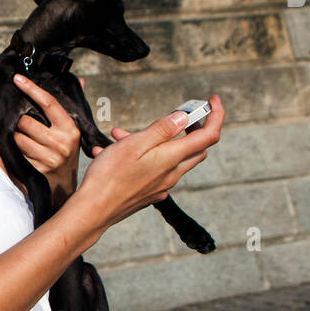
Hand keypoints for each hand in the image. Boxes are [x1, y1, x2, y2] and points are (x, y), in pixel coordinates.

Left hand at [12, 72, 83, 205]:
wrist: (64, 184)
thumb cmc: (65, 150)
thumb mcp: (72, 131)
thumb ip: (71, 107)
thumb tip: (80, 80)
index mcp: (70, 129)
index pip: (49, 103)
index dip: (32, 89)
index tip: (18, 78)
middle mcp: (61, 143)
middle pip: (26, 122)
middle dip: (21, 121)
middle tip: (25, 124)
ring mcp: (49, 157)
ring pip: (18, 137)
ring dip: (16, 136)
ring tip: (25, 139)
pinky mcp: (37, 168)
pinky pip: (16, 152)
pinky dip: (15, 149)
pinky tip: (22, 150)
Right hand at [79, 94, 223, 231]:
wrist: (93, 210)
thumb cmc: (110, 176)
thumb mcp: (135, 144)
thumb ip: (162, 130)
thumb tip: (184, 118)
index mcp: (171, 158)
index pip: (208, 135)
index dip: (215, 115)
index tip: (213, 100)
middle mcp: (172, 174)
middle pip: (194, 148)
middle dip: (188, 128)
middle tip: (172, 117)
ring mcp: (161, 186)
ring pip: (169, 157)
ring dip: (152, 141)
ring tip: (119, 135)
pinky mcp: (149, 193)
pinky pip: (154, 170)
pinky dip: (142, 157)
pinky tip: (113, 154)